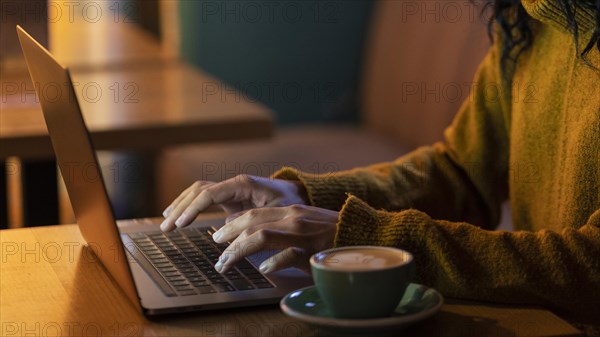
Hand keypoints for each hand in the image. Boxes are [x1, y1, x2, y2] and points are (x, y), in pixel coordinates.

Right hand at [161, 175, 308, 230]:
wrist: (302, 197)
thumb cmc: (293, 205)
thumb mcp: (277, 213)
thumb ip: (252, 220)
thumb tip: (225, 230)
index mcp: (243, 184)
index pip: (209, 194)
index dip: (192, 209)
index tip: (180, 224)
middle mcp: (233, 184)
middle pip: (198, 191)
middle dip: (180, 208)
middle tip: (166, 227)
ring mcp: (231, 190)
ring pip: (198, 193)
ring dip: (181, 206)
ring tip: (166, 222)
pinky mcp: (231, 199)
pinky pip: (204, 199)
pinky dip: (190, 206)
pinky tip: (179, 217)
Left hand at [212, 204, 337, 273]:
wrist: (363, 234)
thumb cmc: (331, 234)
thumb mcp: (304, 224)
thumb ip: (280, 226)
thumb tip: (253, 236)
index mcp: (290, 211)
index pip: (253, 213)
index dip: (231, 225)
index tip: (218, 238)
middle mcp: (293, 218)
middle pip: (251, 222)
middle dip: (227, 238)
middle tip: (215, 254)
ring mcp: (303, 234)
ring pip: (262, 236)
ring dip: (239, 251)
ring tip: (226, 264)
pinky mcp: (315, 250)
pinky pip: (290, 254)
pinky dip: (274, 261)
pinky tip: (264, 269)